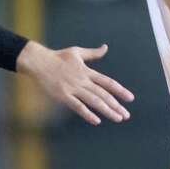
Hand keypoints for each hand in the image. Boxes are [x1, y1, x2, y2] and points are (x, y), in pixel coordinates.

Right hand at [17, 41, 133, 125]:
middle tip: (126, 115)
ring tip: (118, 118)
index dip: (120, 90)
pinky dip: (87, 113)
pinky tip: (96, 120)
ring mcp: (73, 88)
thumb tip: (105, 47)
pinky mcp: (63, 95)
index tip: (130, 98)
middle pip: (104, 94)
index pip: (108, 82)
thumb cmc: (58, 57)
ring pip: (94, 101)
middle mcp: (83, 81)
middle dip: (116, 105)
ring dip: (107, 110)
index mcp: (87, 71)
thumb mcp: (77, 52)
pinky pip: (77, 106)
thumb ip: (93, 53)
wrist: (39, 62)